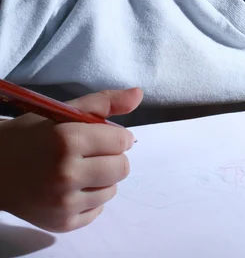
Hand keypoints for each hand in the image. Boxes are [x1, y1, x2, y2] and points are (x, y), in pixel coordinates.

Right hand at [0, 87, 142, 231]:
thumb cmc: (31, 135)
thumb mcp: (64, 111)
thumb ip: (105, 102)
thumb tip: (139, 94)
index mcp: (67, 140)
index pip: (121, 141)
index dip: (117, 136)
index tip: (105, 135)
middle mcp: (66, 174)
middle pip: (122, 168)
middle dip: (114, 157)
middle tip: (93, 153)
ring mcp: (63, 203)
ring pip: (112, 190)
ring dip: (104, 178)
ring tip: (81, 169)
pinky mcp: (61, 224)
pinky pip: (97, 211)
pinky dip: (91, 199)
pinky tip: (73, 188)